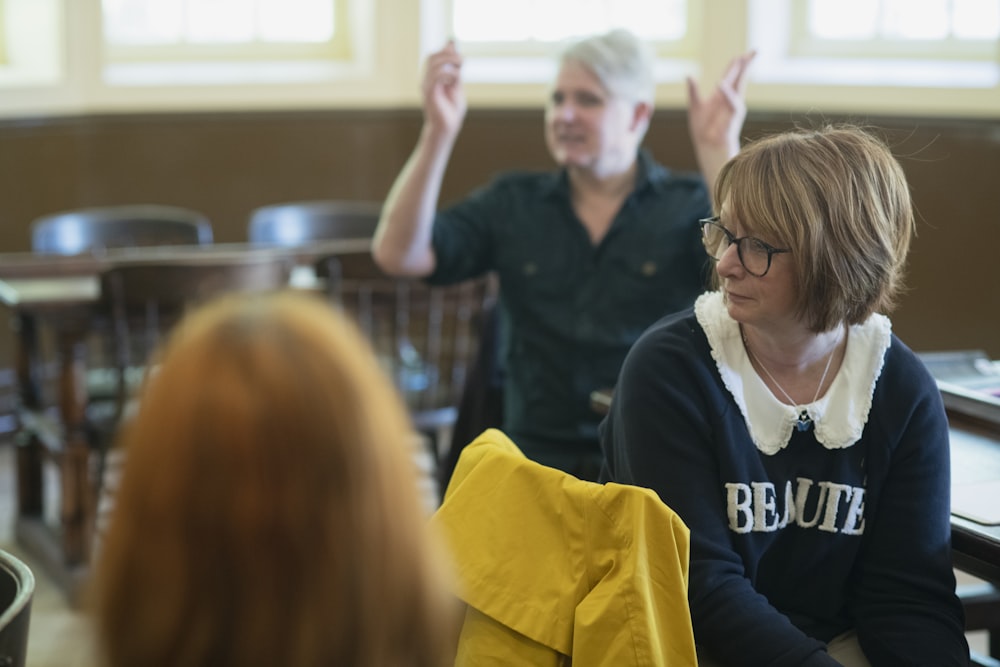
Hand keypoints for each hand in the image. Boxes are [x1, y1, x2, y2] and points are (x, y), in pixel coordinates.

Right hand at [421, 41, 467, 141]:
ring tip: (459, 71)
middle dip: (448, 55)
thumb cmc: (451, 109)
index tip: (457, 50)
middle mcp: (426, 79)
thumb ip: (455, 69)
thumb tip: (454, 51)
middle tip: (462, 62)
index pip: (434, 56)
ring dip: (449, 63)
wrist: (447, 128)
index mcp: (431, 77)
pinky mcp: (430, 94)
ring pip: (433, 64)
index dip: (445, 50)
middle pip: (431, 57)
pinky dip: (447, 74)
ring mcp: (426, 86)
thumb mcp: (456, 84)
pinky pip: (435, 76)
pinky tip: (452, 81)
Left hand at [685, 50, 755, 196]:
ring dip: (742, 74)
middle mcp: (730, 100)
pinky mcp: (732, 118)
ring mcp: (733, 108)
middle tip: (754, 51)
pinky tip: (721, 85)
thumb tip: (689, 75)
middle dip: (746, 64)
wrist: (707, 148)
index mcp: (721, 95)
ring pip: (740, 87)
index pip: (732, 75)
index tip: (745, 53)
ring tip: (744, 59)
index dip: (738, 64)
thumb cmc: (703, 130)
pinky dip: (727, 95)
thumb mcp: (695, 107)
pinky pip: (732, 104)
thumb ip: (693, 91)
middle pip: (740, 77)